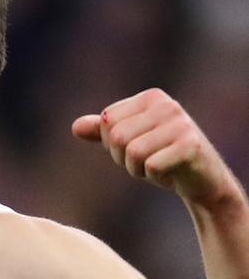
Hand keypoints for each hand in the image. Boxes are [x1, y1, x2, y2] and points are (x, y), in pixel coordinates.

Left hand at [71, 88, 235, 205]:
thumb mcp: (129, 142)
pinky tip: (171, 173)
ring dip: (138, 169)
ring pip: (132, 153)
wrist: (203, 181)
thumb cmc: (162, 157)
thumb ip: (103, 132)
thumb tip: (75, 127)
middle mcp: (167, 105)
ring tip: (158, 166)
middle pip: (116, 136)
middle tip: (147, 160)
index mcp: (150, 97)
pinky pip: (150, 166)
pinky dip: (155, 177)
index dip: (112, 143)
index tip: (136, 147)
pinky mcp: (191, 146)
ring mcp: (181, 124)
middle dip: (124, 158)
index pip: (107, 120)